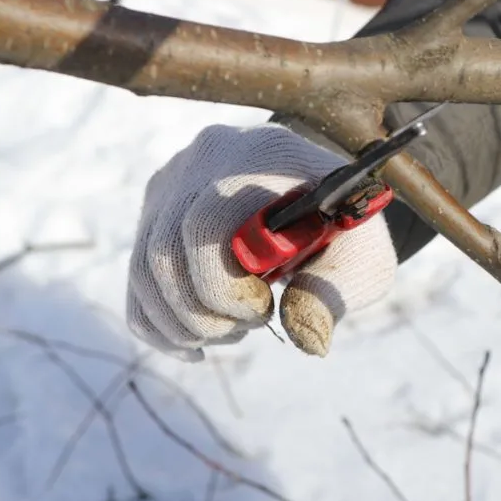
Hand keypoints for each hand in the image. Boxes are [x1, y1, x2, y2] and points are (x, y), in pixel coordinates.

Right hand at [127, 124, 397, 360]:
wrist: (322, 192)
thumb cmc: (346, 225)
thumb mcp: (364, 253)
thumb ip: (336, 290)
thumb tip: (307, 339)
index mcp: (261, 155)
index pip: (207, 224)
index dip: (223, 286)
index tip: (265, 310)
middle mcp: (205, 158)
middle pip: (164, 249)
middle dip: (203, 312)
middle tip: (251, 326)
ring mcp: (174, 181)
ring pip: (143, 266)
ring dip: (180, 322)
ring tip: (230, 331)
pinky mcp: (157, 209)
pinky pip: (136, 275)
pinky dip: (157, 322)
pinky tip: (196, 345)